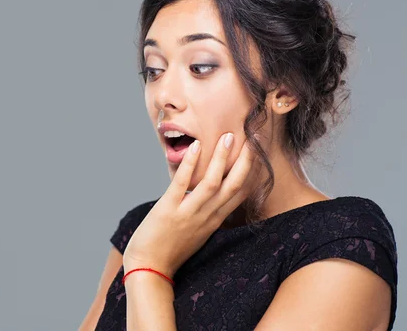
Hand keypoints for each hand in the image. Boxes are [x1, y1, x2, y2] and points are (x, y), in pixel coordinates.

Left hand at [123, 133, 259, 278]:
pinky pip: (182, 184)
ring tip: (227, 137)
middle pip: (233, 185)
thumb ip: (207, 213)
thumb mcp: (198, 232)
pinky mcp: (168, 210)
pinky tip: (196, 147)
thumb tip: (212, 193)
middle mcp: (206, 216)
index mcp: (215, 220)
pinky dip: (189, 165)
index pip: (240, 193)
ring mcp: (188, 213)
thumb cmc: (171, 249)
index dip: (251, 170)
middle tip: (251, 137)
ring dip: (221, 159)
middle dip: (244, 160)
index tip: (257, 150)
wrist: (149, 269)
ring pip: (212, 183)